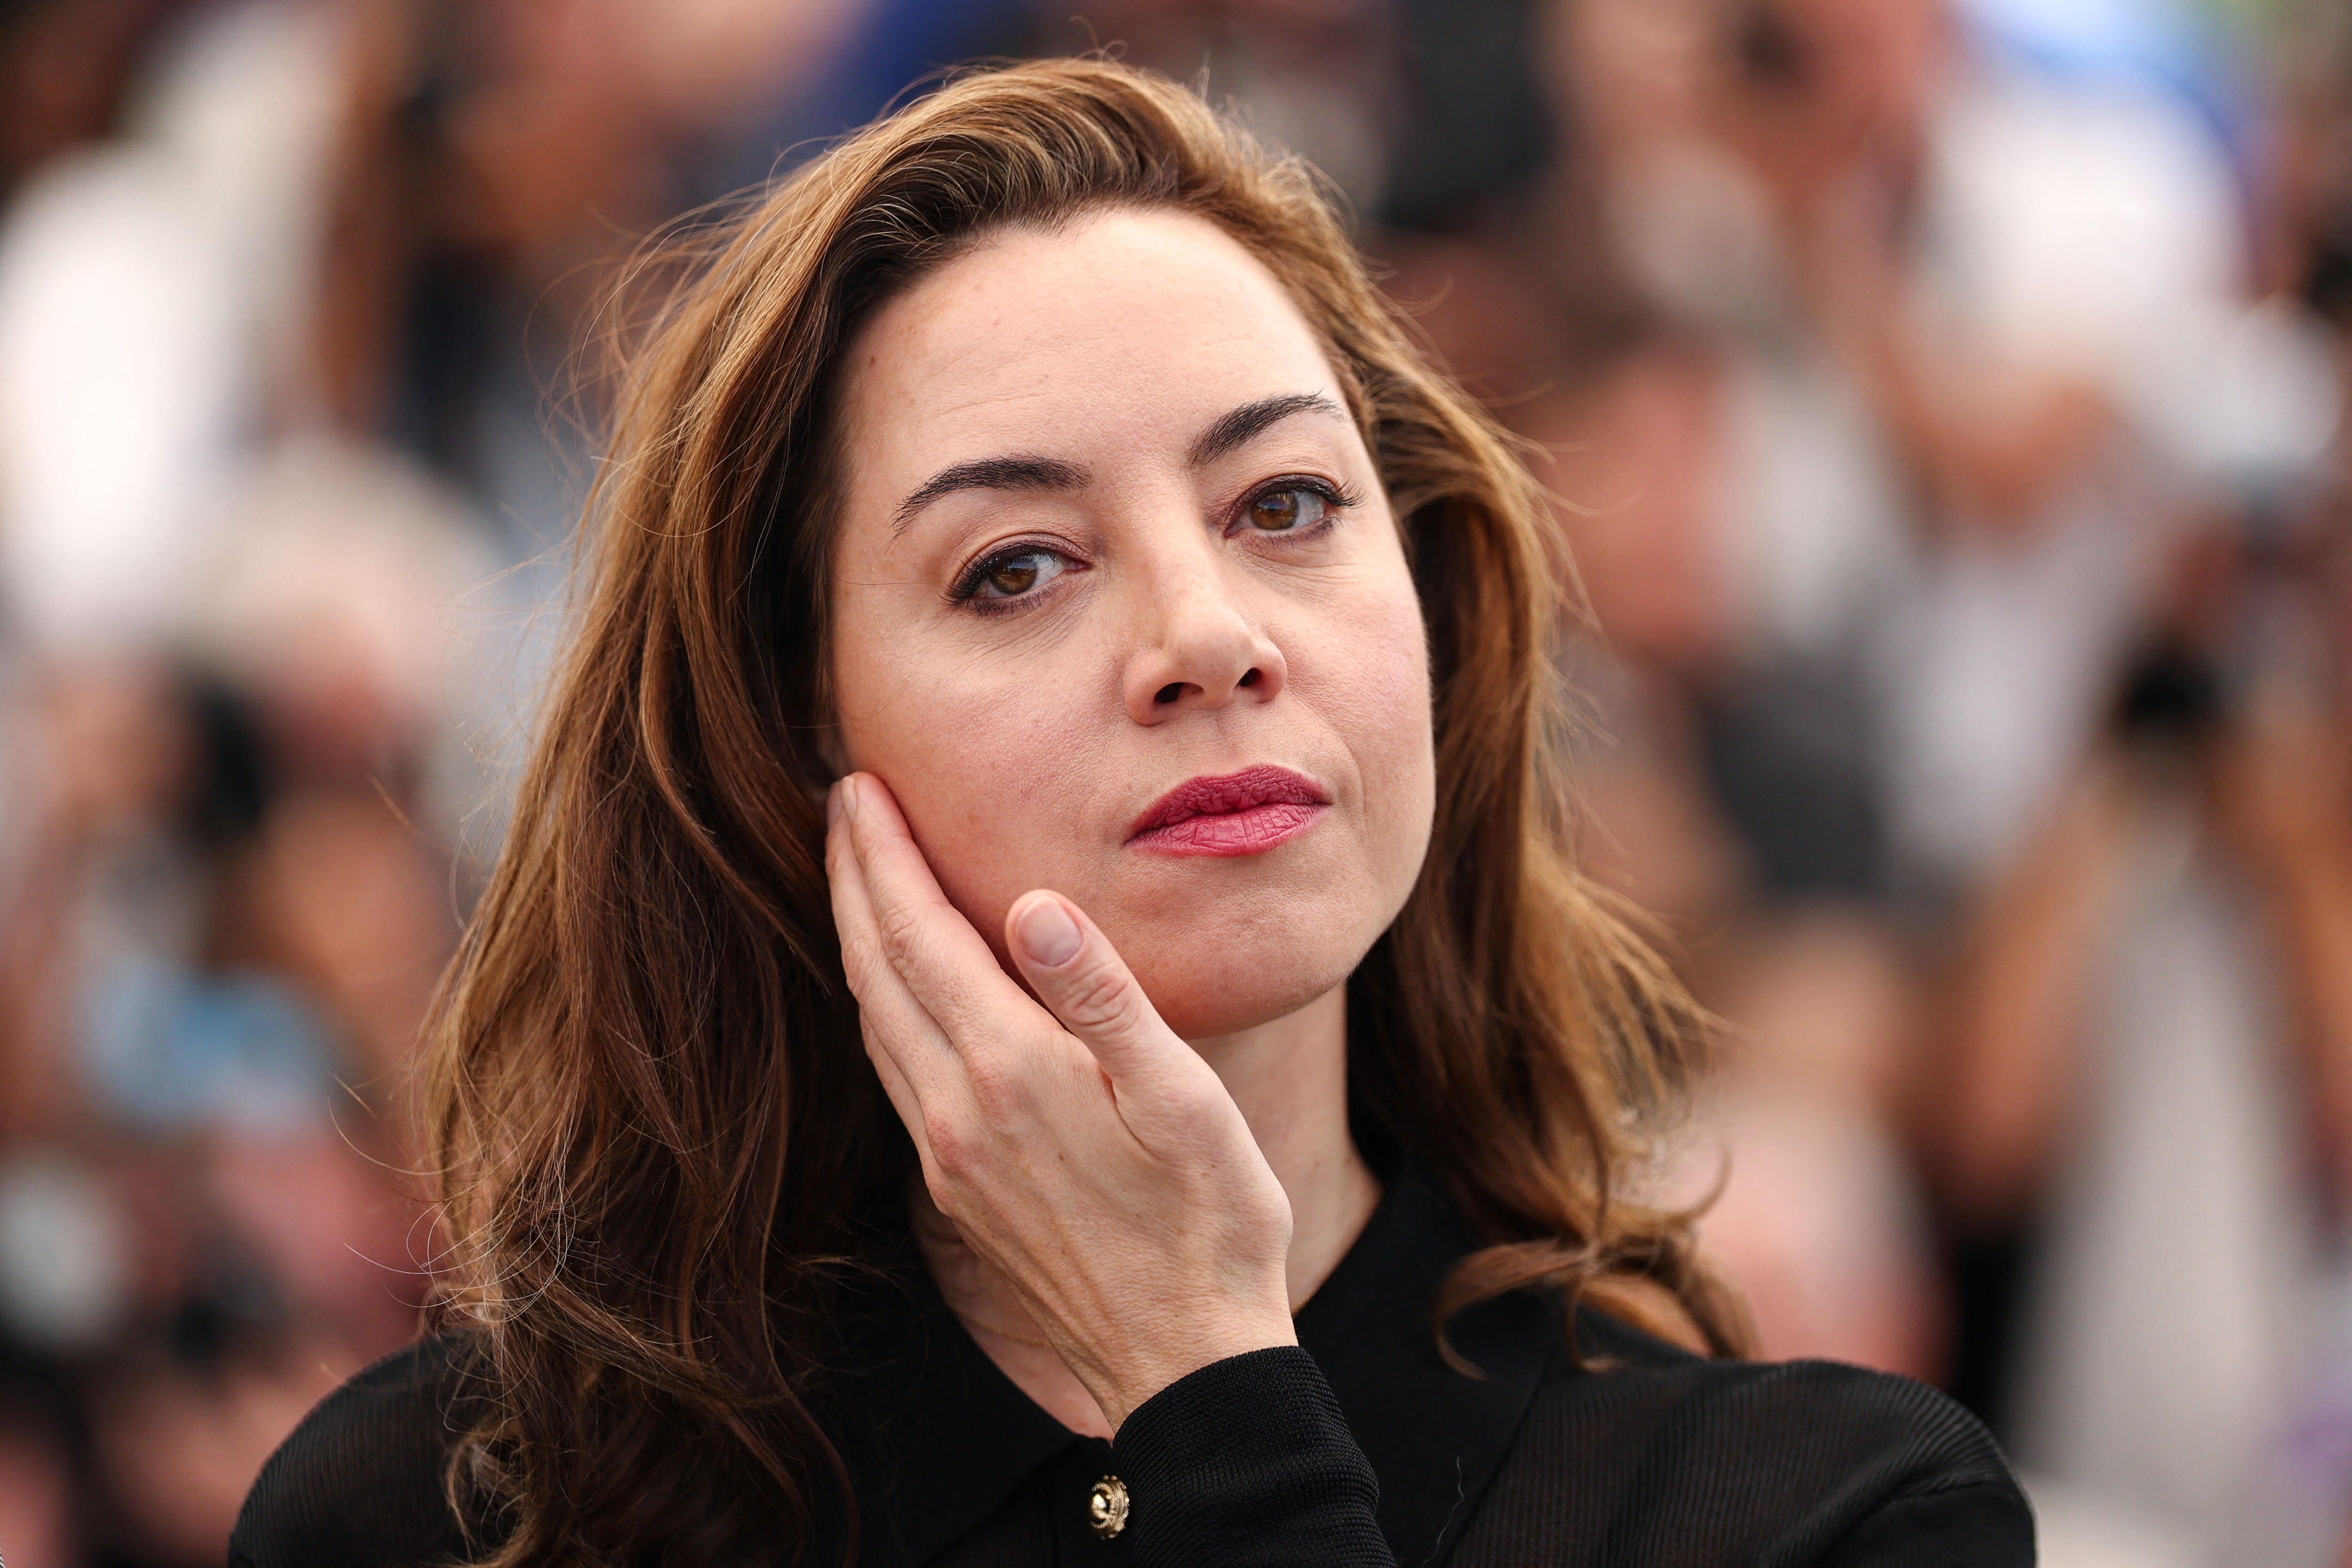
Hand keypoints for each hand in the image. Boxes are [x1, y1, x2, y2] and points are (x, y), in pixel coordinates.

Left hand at [825, 771, 1296, 1428]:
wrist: (1182, 1359)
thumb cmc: (1206, 1222)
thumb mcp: (1180, 1097)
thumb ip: (1101, 996)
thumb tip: (1033, 903)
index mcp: (1009, 1072)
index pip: (919, 935)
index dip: (883, 855)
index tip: (860, 786)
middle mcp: (956, 1111)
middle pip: (876, 971)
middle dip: (853, 879)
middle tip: (841, 805)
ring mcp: (948, 1156)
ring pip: (875, 1023)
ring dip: (858, 940)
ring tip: (857, 876)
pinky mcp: (956, 1189)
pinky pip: (894, 1073)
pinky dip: (880, 1006)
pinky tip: (894, 990)